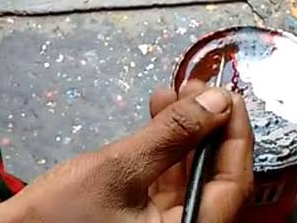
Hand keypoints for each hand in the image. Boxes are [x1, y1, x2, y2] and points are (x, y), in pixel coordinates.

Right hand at [0, 82, 252, 222]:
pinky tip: (156, 115)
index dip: (236, 134)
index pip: (234, 183)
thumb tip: (219, 101)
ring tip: (171, 93)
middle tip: (196, 86)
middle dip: (207, 127)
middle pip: (214, 179)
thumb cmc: (59, 216)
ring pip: (190, 178)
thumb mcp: (118, 168)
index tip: (228, 92)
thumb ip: (173, 135)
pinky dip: (164, 149)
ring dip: (184, 133)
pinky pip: (166, 183)